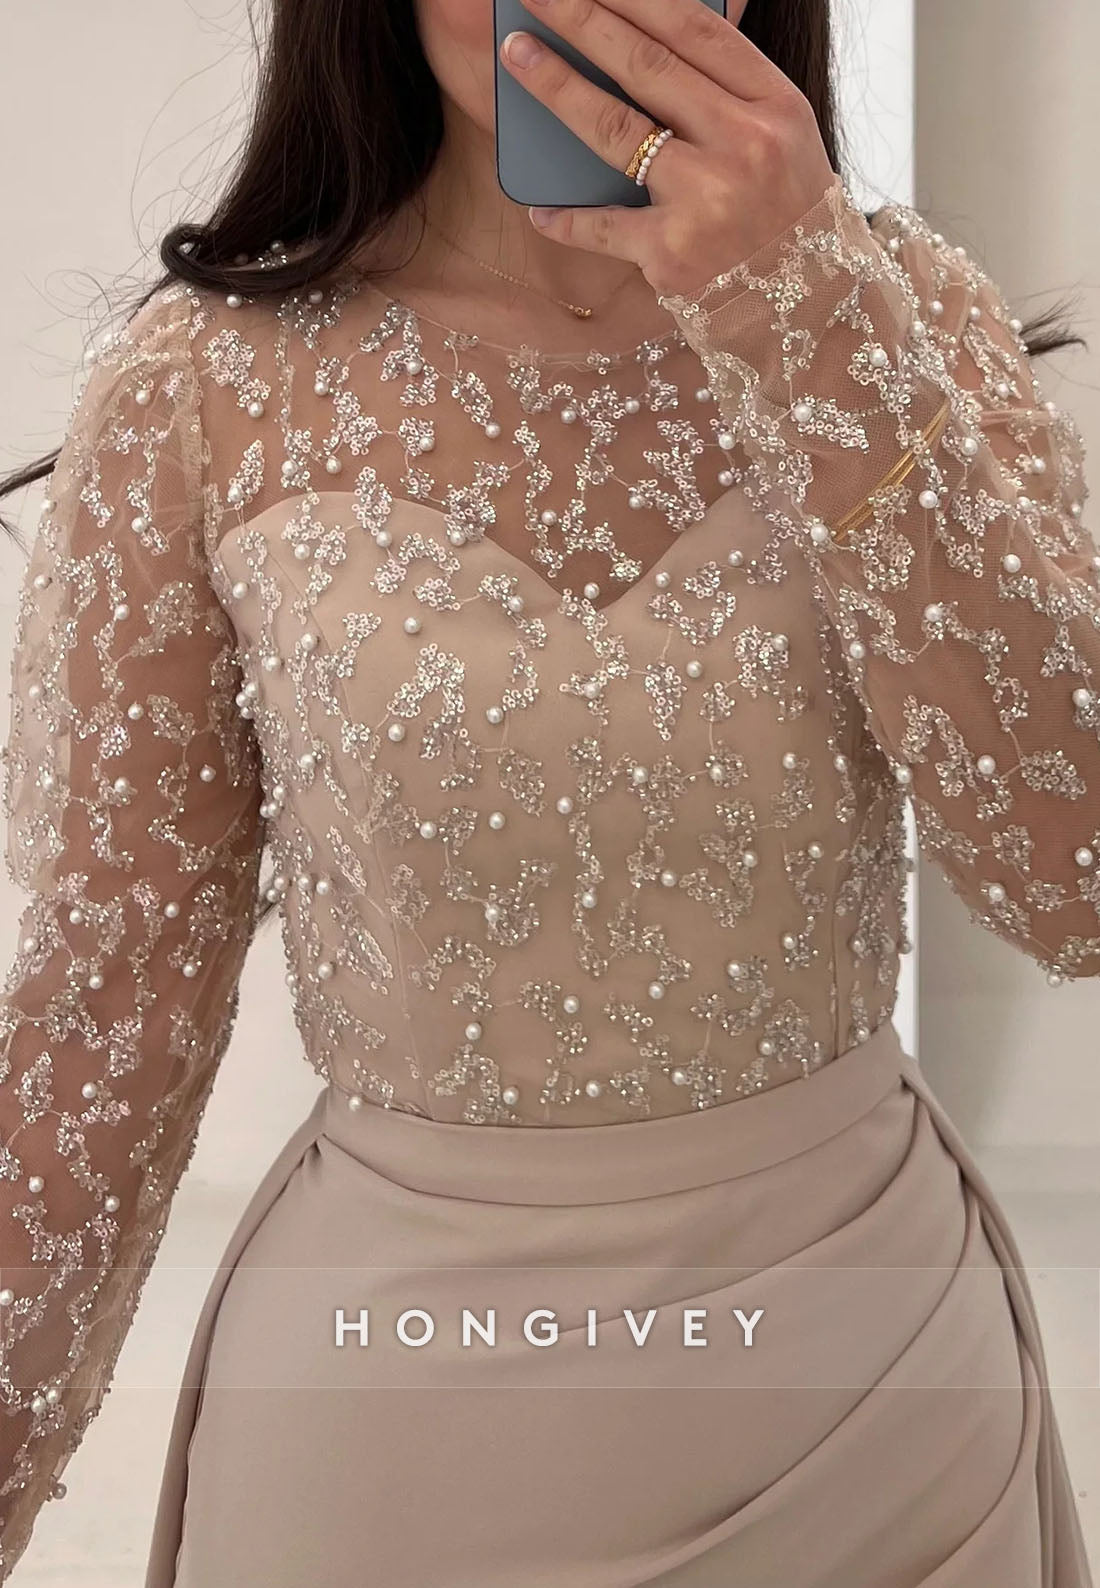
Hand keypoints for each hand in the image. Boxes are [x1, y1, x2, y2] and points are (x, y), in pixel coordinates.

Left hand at [498, 0, 837, 298]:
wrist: (811, 309)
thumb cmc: (786, 216)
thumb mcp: (784, 139)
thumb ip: (731, 91)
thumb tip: (655, 37)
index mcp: (775, 105)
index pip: (694, 30)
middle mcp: (745, 145)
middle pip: (646, 66)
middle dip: (582, 21)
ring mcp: (708, 200)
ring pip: (616, 129)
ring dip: (557, 88)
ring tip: (517, 56)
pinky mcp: (674, 254)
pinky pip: (604, 227)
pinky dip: (567, 219)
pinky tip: (538, 207)